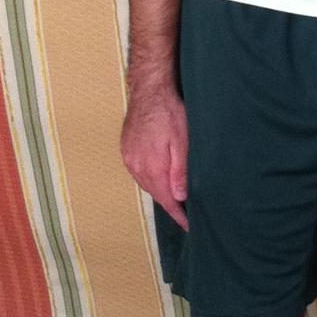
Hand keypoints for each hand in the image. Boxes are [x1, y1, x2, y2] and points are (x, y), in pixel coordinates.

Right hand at [121, 85, 189, 228]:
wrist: (148, 90)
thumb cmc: (169, 112)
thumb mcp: (182, 141)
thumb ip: (180, 170)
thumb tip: (179, 196)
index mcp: (152, 168)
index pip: (167, 200)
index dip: (178, 215)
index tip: (189, 226)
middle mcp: (137, 167)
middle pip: (156, 194)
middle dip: (171, 206)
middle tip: (187, 215)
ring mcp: (129, 159)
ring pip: (148, 184)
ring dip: (161, 193)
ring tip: (176, 200)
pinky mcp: (127, 151)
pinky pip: (140, 173)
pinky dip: (152, 180)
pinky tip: (161, 179)